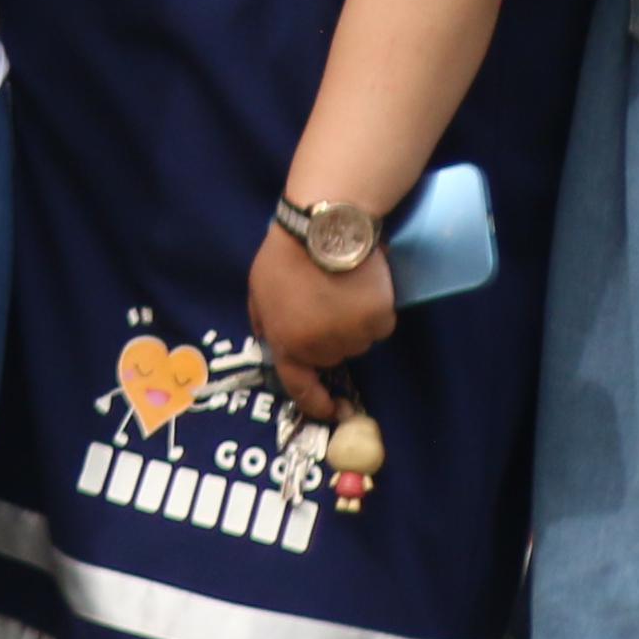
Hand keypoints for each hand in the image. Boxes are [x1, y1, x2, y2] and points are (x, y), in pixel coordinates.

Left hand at [245, 220, 397, 417]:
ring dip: (352, 325)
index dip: (316, 403)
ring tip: (342, 290)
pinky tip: (363, 286)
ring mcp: (353, 336)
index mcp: (287, 345)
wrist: (325, 228)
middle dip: (329, 338)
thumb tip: (271, 344)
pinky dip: (374, 311)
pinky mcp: (380, 320)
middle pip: (333, 357)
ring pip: (359, 341)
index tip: (330, 409)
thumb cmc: (285, 256)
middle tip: (326, 303)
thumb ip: (265, 323)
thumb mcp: (258, 291)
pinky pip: (380, 325)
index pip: (300, 387)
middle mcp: (322, 349)